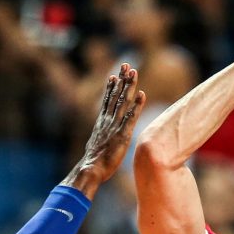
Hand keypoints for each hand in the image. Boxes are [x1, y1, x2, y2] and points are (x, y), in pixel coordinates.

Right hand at [67, 64, 145, 196]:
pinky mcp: (123, 134)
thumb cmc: (93, 163)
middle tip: (126, 65)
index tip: (114, 75)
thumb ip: (99, 141)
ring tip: (134, 72)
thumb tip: (97, 143)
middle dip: (122, 80)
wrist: (91, 169)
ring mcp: (115, 126)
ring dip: (129, 86)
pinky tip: (142, 94)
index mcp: (101, 123)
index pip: (107, 101)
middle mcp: (108, 120)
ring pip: (123, 101)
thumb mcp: (95, 147)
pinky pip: (131, 116)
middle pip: (116, 96)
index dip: (111, 87)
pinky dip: (137, 105)